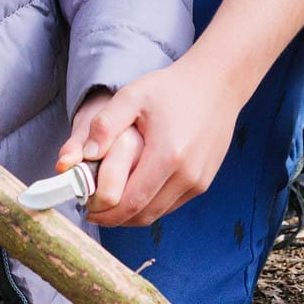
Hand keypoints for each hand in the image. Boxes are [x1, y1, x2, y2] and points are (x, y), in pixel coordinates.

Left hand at [57, 54, 245, 227]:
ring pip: (158, 213)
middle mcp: (187, 175)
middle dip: (115, 218)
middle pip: (143, 215)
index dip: (105, 212)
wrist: (217, 84)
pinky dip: (150, 205)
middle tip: (94, 210)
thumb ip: (106, 125)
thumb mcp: (133, 96)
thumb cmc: (172, 88)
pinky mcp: (203, 181)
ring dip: (132, 215)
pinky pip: (171, 204)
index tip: (86, 209)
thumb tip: (86, 155)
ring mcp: (198, 181)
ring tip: (110, 203)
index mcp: (168, 155)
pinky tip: (135, 193)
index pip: (131, 202)